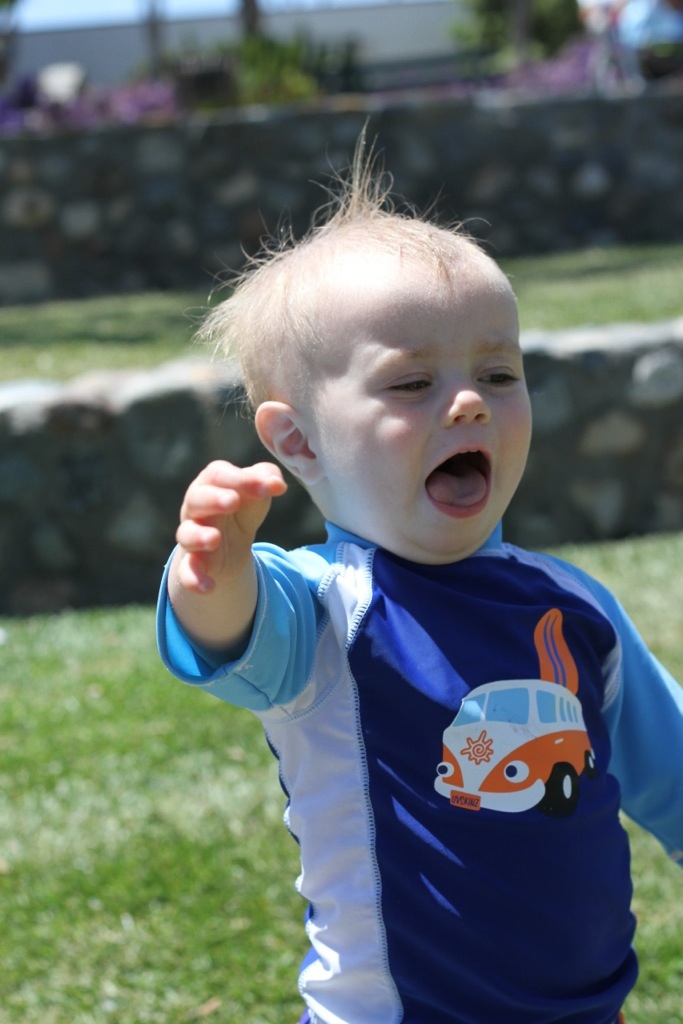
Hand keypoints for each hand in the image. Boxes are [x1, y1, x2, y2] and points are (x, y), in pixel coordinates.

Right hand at [174, 460, 286, 594]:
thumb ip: (267, 479)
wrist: (230, 544)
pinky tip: (209, 587)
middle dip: (214, 499)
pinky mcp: (192, 562)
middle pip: (197, 499)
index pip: (220, 475)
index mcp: (213, 483)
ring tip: (215, 539)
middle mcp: (197, 507)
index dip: (241, 479)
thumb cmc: (243, 507)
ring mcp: (192, 535)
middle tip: (233, 501)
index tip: (265, 489)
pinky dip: (193, 579)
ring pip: (186, 534)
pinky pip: (186, 571)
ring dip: (198, 536)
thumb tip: (278, 484)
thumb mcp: (257, 492)